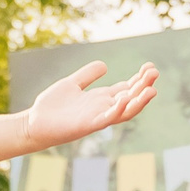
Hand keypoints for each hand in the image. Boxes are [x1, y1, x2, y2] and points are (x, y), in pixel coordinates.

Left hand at [22, 61, 158, 150]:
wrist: (33, 123)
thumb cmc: (52, 107)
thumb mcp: (72, 84)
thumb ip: (87, 75)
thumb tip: (105, 65)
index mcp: (100, 99)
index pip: (126, 89)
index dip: (139, 79)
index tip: (150, 66)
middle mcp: (102, 109)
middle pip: (130, 97)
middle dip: (143, 86)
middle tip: (155, 71)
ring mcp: (97, 118)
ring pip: (124, 111)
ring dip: (139, 102)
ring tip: (151, 89)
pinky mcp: (87, 125)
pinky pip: (106, 119)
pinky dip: (117, 110)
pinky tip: (125, 98)